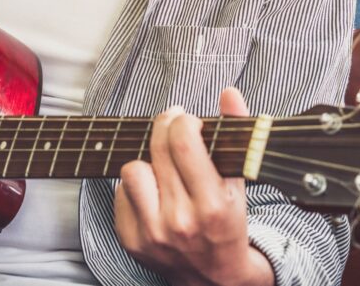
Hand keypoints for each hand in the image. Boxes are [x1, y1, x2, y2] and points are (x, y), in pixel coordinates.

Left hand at [114, 88, 274, 285]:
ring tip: (162, 168)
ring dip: (147, 163)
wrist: (214, 279)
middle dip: (164, 128)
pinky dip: (135, 188)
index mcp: (212, 205)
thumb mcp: (240, 182)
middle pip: (157, 150)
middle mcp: (180, 221)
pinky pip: (120, 193)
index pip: (185, 143)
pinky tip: (152, 193)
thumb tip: (228, 92)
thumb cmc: (228, 223)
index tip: (187, 119)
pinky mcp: (131, 241)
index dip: (182, 121)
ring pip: (132, 169)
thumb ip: (237, 133)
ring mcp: (152, 233)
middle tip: (172, 126)